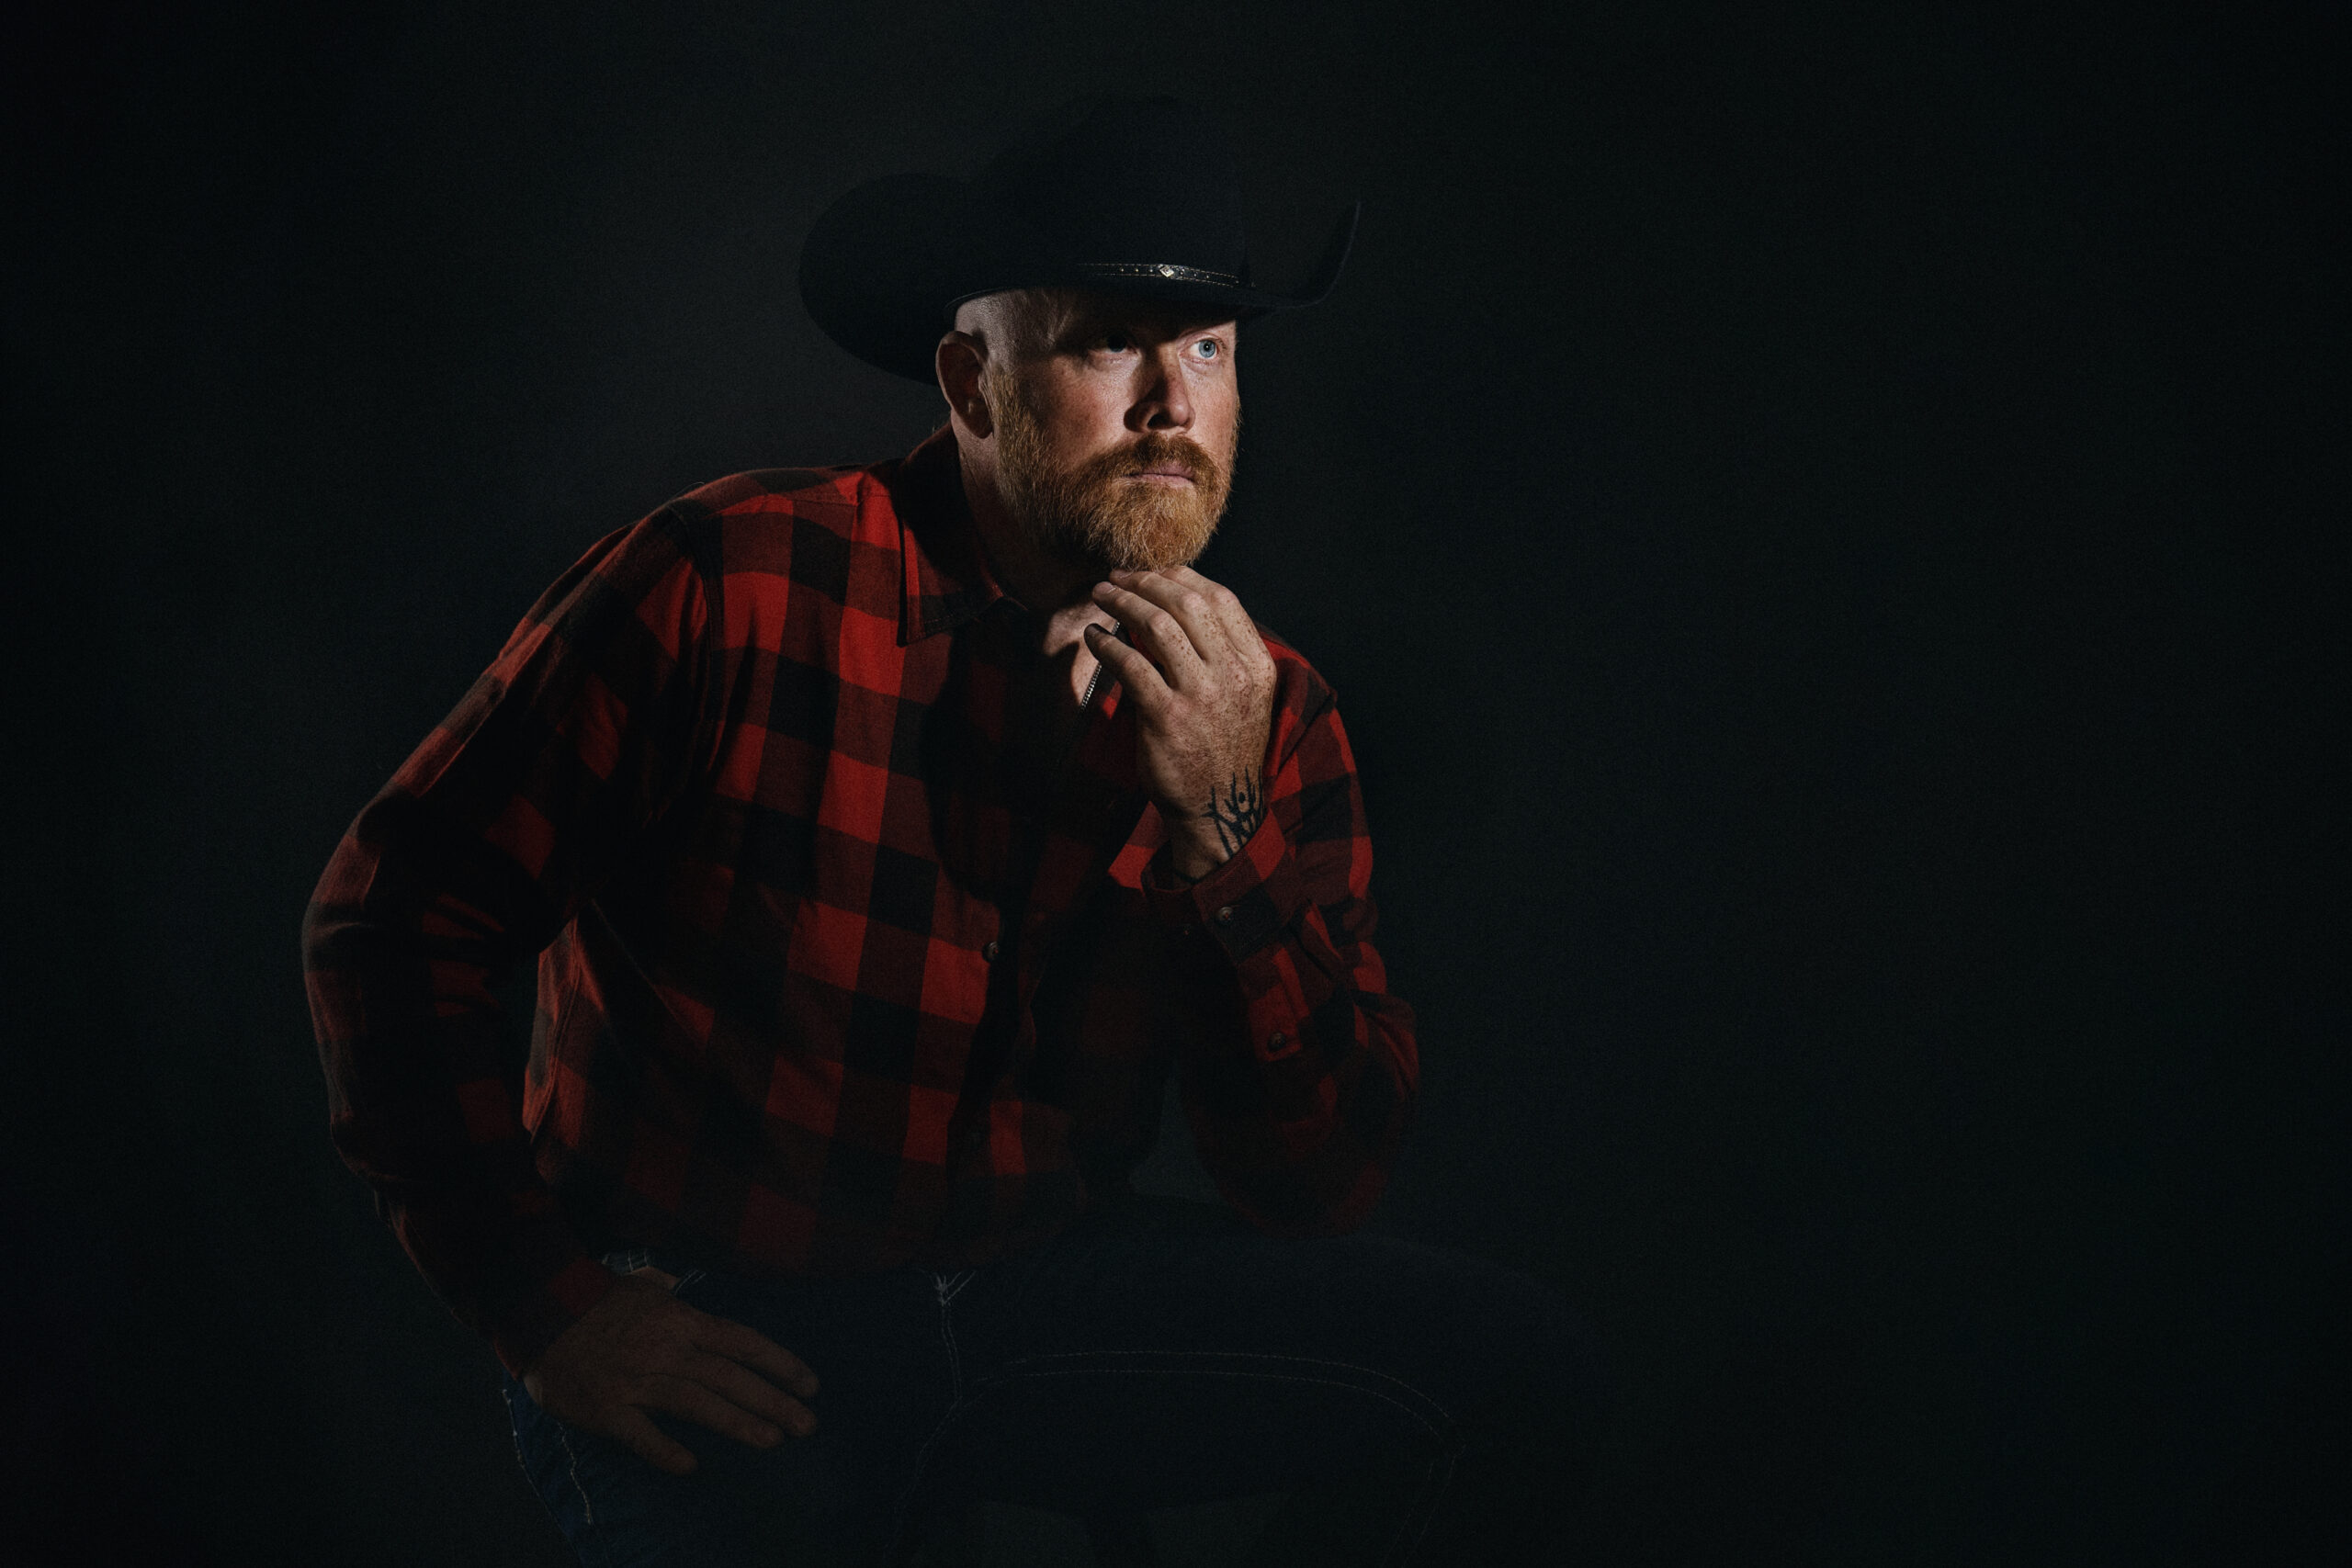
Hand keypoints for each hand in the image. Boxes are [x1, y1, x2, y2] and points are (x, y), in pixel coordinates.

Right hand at [520, 1267, 820, 1476]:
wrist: (539, 1309)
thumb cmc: (593, 1298)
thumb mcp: (639, 1283)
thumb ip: (666, 1288)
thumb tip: (679, 1284)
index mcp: (681, 1320)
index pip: (743, 1343)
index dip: (781, 1363)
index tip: (811, 1385)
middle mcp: (668, 1350)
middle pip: (732, 1377)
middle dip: (774, 1401)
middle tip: (808, 1425)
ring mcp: (638, 1380)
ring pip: (698, 1404)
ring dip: (739, 1423)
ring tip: (773, 1441)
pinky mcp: (608, 1409)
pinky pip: (641, 1435)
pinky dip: (666, 1451)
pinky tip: (692, 1466)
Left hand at [1084, 565, 1276, 880]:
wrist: (1218, 809)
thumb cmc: (1223, 750)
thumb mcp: (1243, 697)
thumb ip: (1222, 654)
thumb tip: (1179, 605)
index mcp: (1256, 665)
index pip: (1220, 599)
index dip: (1181, 575)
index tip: (1151, 572)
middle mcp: (1233, 675)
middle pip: (1186, 603)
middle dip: (1145, 582)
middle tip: (1116, 578)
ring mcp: (1201, 696)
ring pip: (1157, 625)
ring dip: (1123, 603)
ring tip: (1101, 596)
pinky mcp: (1167, 717)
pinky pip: (1130, 663)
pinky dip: (1107, 643)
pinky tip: (1093, 637)